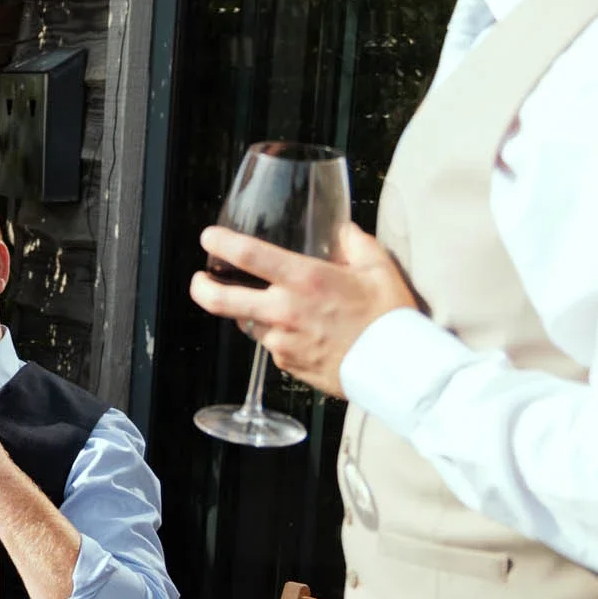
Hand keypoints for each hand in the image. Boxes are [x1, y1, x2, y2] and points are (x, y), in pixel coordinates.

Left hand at [189, 222, 420, 398]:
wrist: (397, 369)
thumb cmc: (390, 317)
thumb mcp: (378, 268)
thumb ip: (355, 242)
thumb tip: (342, 229)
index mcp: (304, 280)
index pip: (248, 255)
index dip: (221, 243)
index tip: (209, 237)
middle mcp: (284, 310)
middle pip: (220, 300)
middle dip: (201, 288)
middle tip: (200, 281)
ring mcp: (281, 340)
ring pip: (248, 323)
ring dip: (252, 314)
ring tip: (274, 308)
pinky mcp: (285, 363)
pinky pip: (271, 345)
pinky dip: (279, 336)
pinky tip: (304, 333)